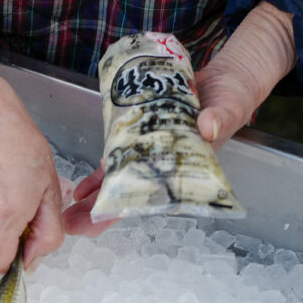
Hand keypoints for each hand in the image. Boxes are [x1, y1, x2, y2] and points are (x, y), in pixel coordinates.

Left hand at [63, 2, 296, 235]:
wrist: (228, 79)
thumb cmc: (233, 98)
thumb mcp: (230, 106)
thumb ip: (221, 116)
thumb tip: (208, 126)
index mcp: (185, 169)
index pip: (154, 196)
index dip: (128, 208)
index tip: (102, 218)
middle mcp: (166, 166)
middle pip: (130, 194)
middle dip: (101, 210)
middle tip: (71, 223)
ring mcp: (153, 153)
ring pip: (120, 179)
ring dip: (96, 193)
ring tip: (69, 207)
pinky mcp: (144, 136)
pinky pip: (119, 157)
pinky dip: (102, 169)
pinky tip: (80, 184)